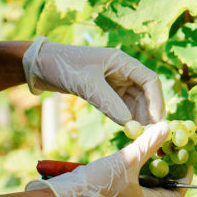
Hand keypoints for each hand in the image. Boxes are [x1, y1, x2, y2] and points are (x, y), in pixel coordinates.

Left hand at [22, 37, 164, 124]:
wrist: (40, 65)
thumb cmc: (63, 66)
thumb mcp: (86, 84)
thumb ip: (108, 103)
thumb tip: (130, 124)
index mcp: (121, 61)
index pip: (150, 80)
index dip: (156, 101)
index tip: (156, 122)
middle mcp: (121, 70)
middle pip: (145, 93)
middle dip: (149, 112)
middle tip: (150, 134)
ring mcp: (113, 81)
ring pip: (134, 101)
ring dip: (138, 117)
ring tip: (140, 135)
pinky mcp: (104, 91)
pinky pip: (121, 105)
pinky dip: (126, 117)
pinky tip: (128, 130)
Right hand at [25, 122, 186, 196]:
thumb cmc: (96, 184)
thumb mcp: (125, 160)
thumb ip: (147, 144)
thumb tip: (168, 127)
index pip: (175, 195)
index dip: (185, 178)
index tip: (188, 160)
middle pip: (157, 190)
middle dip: (163, 169)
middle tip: (167, 148)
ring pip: (139, 187)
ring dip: (144, 169)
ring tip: (146, 149)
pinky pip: (124, 187)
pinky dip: (129, 173)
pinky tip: (123, 158)